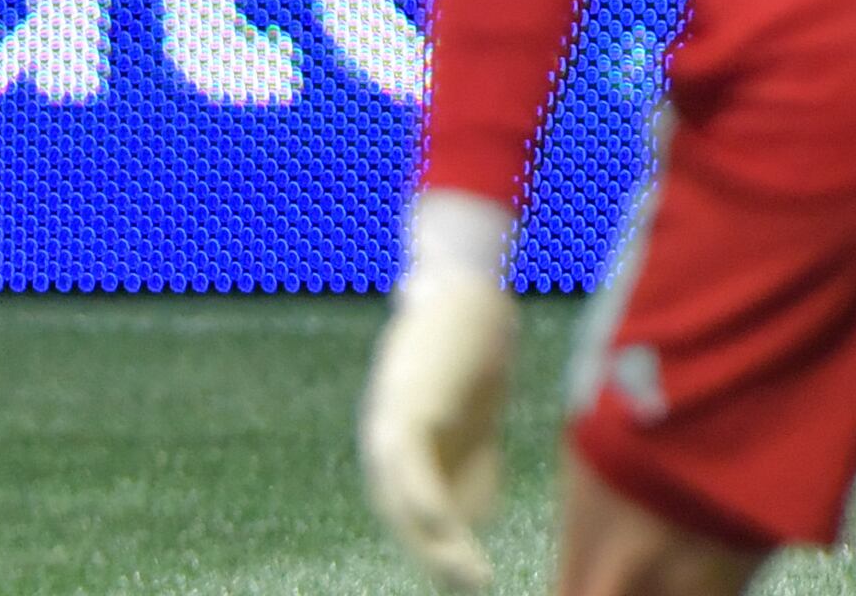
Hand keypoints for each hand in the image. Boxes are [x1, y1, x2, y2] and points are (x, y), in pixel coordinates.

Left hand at [360, 268, 515, 591]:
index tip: (462, 580)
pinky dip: (426, 497)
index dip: (432, 550)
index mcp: (398, 447)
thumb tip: (469, 519)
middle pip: (397, 512)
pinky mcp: (405, 402)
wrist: (464, 289)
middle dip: (432, 556)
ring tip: (472, 579)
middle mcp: (383, 438)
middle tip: (469, 588)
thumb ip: (467, 463)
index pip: (406, 513)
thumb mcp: (470, 418)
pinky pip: (410, 461)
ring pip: (400, 497)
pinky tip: (445, 526)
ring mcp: (389, 420)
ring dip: (435, 542)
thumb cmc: (469, 352)